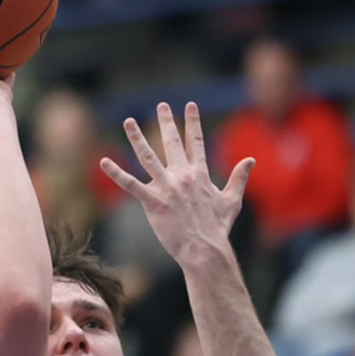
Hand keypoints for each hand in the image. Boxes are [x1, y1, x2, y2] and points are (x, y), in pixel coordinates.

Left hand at [99, 102, 253, 265]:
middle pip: (171, 142)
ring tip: (128, 121)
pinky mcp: (153, 202)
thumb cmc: (218, 227)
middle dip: (166, 122)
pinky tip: (104, 162)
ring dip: (137, 138)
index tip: (189, 105)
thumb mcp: (232, 200)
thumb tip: (251, 160)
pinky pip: (131, 185)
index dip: (192, 122)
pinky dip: (116, 173)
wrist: (205, 249)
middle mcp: (182, 176)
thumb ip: (239, 178)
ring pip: (148, 157)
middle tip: (161, 105)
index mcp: (200, 174)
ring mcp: (167, 188)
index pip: (195, 142)